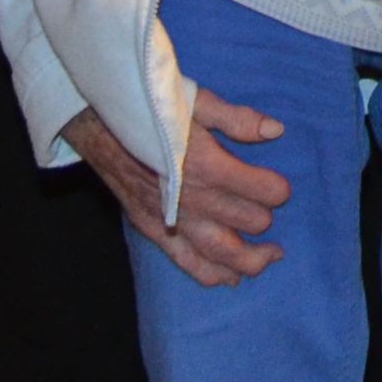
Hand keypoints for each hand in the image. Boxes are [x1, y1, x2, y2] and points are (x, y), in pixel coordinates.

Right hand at [69, 89, 291, 287]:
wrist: (100, 128)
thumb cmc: (150, 111)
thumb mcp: (196, 102)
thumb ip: (237, 119)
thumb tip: (276, 131)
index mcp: (208, 166)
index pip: (261, 191)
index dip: (278, 189)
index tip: (280, 186)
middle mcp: (195, 200)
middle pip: (248, 222)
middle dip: (266, 218)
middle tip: (272, 211)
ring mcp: (174, 221)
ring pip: (223, 253)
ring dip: (252, 259)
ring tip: (271, 257)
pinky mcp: (155, 231)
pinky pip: (188, 262)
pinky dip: (212, 274)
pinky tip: (231, 279)